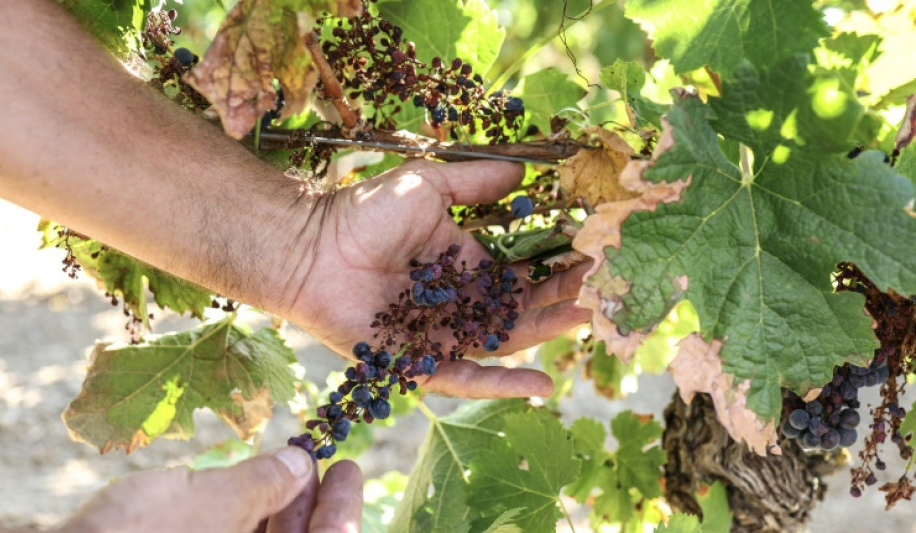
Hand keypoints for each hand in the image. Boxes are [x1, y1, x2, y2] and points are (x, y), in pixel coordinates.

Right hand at [57, 448, 360, 532]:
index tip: (349, 469)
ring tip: (279, 467)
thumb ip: (260, 483)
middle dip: (308, 505)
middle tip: (311, 461)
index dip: (344, 507)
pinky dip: (239, 526)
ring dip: (275, 512)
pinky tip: (237, 492)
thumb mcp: (203, 502)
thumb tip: (297, 465)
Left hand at [287, 159, 590, 397]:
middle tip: (605, 290)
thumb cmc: (363, 213)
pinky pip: (466, 378)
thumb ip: (476, 182)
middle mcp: (459, 305)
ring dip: (547, 333)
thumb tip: (524, 168)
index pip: (522, 272)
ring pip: (504, 342)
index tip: (594, 256)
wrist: (310, 247)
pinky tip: (542, 382)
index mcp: (464, 266)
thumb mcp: (429, 186)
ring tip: (588, 320)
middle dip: (563, 299)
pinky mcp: (418, 364)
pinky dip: (502, 383)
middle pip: (522, 309)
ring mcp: (441, 336)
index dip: (557, 267)